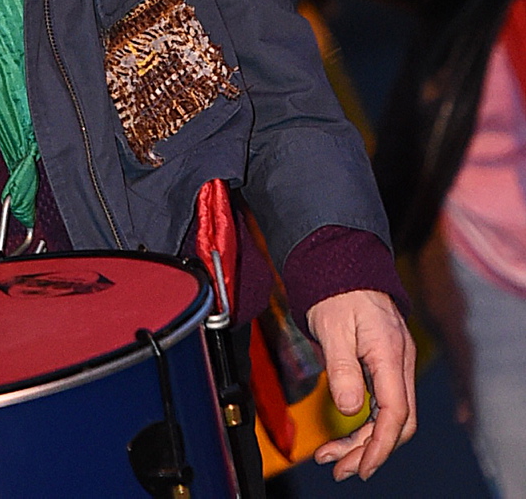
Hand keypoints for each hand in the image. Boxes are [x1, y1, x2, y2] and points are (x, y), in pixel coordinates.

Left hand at [309, 289, 416, 479]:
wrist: (343, 261)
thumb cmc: (337, 289)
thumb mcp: (333, 326)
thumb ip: (342, 367)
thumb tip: (349, 408)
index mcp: (391, 353)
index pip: (396, 412)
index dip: (380, 445)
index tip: (361, 468)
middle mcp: (399, 362)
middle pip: (397, 422)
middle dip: (370, 451)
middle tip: (340, 470)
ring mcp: (394, 363)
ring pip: (389, 416)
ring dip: (364, 441)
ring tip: (334, 460)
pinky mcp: (384, 364)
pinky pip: (381, 402)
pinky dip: (364, 423)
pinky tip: (344, 435)